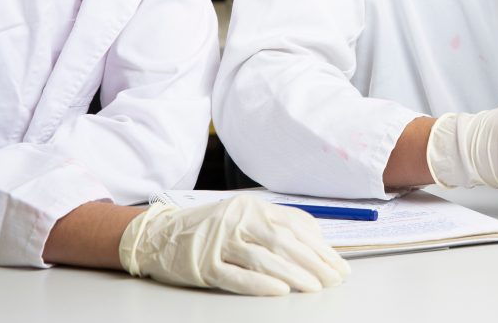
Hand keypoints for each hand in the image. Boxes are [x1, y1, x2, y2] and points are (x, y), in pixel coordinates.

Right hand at [118, 196, 350, 295]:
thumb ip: (277, 223)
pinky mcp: (203, 264)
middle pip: (285, 241)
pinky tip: (280, 290)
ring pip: (264, 257)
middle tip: (334, 279)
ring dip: (293, 273)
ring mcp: (220, 241)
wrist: (158, 234)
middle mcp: (239, 220)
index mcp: (253, 207)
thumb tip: (317, 240)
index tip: (338, 265)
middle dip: (314, 262)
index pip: (296, 226)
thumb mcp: (244, 216)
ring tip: (315, 287)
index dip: (320, 246)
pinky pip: (236, 275)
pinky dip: (260, 283)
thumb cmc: (210, 227)